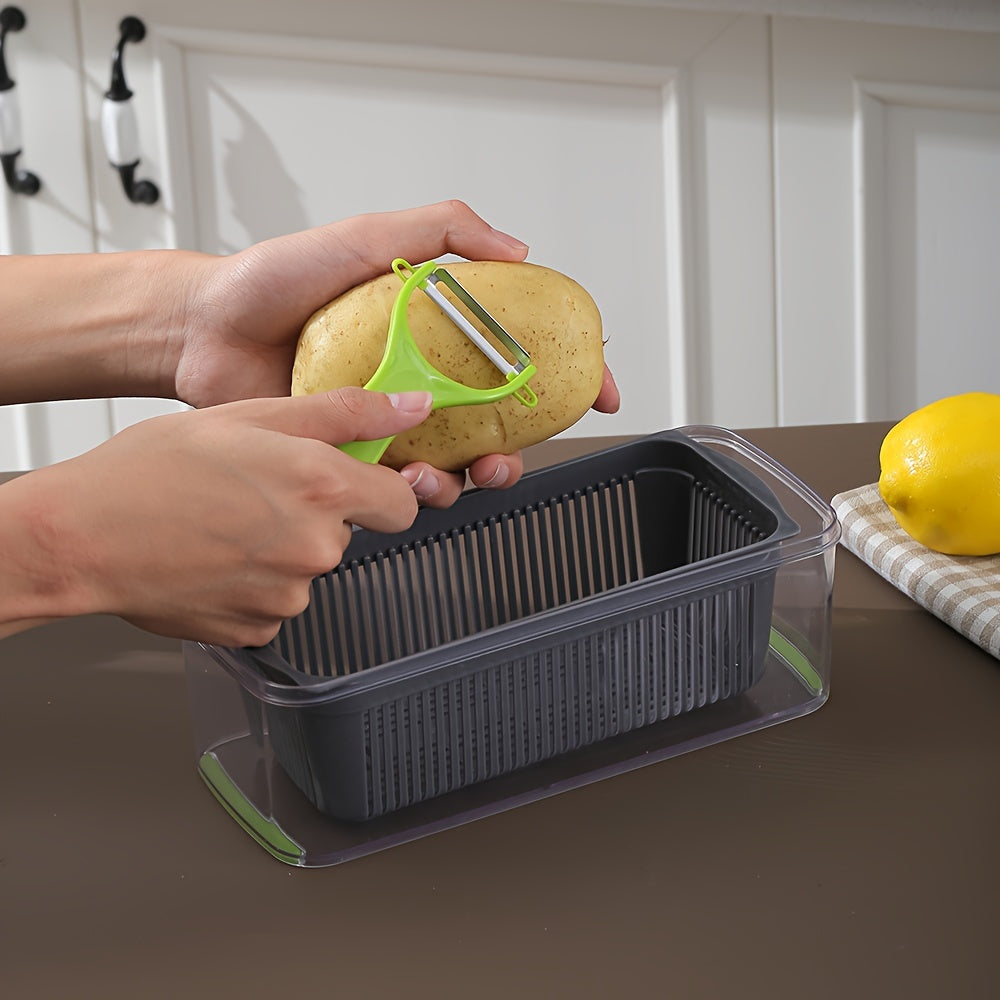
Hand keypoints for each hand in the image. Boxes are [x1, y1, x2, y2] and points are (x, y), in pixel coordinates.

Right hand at [6, 388, 433, 645]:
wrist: (81, 537)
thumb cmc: (152, 471)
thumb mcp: (252, 415)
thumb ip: (346, 412)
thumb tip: (414, 408)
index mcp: (323, 489)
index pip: (403, 504)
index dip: (380, 490)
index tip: (354, 484)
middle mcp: (316, 548)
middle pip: (346, 533)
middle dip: (314, 514)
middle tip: (253, 491)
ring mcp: (288, 596)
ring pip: (306, 568)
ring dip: (278, 549)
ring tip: (221, 523)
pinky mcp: (257, 631)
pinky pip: (274, 603)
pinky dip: (252, 584)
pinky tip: (212, 559)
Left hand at [174, 199, 620, 507]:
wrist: (206, 328)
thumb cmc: (276, 279)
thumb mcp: (367, 238)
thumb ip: (442, 230)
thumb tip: (517, 247)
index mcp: (436, 330)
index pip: (520, 350)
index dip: (570, 372)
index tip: (600, 389)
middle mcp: (421, 377)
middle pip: (499, 421)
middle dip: (523, 448)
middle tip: (512, 455)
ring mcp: (391, 417)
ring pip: (458, 463)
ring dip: (472, 478)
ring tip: (456, 475)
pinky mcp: (357, 452)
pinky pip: (402, 483)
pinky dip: (418, 491)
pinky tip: (406, 481)